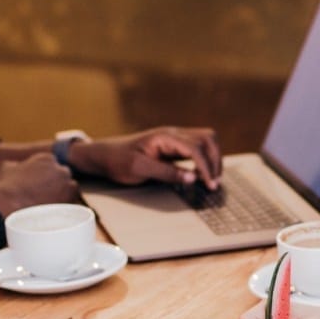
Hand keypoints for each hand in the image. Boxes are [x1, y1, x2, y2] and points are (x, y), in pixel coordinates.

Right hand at [0, 153, 77, 215]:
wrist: (9, 206)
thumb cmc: (6, 188)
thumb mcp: (7, 169)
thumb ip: (17, 166)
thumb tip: (17, 168)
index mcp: (46, 159)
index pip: (52, 166)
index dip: (46, 177)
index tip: (39, 186)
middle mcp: (60, 169)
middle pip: (63, 177)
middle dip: (56, 185)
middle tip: (44, 196)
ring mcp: (67, 186)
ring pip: (69, 190)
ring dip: (63, 196)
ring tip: (48, 207)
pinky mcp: (70, 202)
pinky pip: (72, 204)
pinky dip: (64, 208)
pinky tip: (52, 214)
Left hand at [74, 127, 221, 188]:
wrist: (103, 154)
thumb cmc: (117, 161)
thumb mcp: (138, 169)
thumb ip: (166, 173)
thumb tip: (192, 177)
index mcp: (165, 136)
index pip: (196, 148)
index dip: (206, 167)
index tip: (210, 185)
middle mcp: (173, 133)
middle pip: (207, 139)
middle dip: (215, 160)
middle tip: (214, 183)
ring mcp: (174, 138)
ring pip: (205, 140)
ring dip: (213, 158)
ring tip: (213, 179)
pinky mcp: (173, 145)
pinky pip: (197, 147)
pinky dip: (205, 158)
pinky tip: (204, 174)